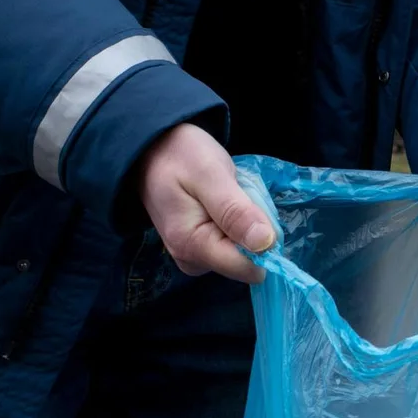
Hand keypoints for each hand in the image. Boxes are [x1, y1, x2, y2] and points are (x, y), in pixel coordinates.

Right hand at [137, 123, 274, 282]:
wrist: (152, 148)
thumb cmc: (179, 156)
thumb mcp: (210, 175)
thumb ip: (236, 211)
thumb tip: (265, 245)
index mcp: (193, 247)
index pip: (249, 268)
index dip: (264, 242)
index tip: (254, 209)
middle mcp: (192, 260)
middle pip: (248, 261)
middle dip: (253, 229)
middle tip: (237, 195)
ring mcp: (195, 256)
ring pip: (243, 252)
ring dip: (246, 224)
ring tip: (227, 196)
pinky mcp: (200, 249)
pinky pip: (233, 244)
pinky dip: (238, 224)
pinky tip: (223, 203)